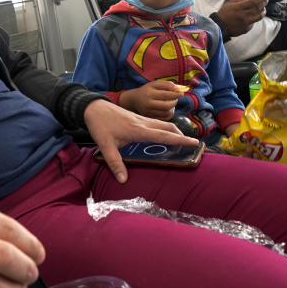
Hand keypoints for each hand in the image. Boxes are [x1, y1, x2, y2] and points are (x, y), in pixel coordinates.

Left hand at [84, 98, 198, 183]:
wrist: (93, 107)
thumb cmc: (99, 125)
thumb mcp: (105, 146)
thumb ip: (115, 163)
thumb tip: (123, 180)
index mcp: (138, 130)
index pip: (164, 136)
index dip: (180, 140)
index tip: (194, 143)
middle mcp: (143, 123)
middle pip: (167, 128)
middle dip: (180, 135)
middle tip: (190, 144)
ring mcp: (140, 119)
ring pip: (162, 124)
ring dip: (173, 131)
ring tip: (179, 139)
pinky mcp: (137, 117)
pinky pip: (155, 123)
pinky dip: (163, 128)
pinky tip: (161, 134)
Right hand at [117, 80, 182, 119]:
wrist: (135, 100)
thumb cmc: (147, 90)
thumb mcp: (154, 84)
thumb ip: (166, 84)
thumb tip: (178, 88)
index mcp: (149, 94)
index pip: (166, 95)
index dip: (176, 94)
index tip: (182, 93)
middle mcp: (148, 104)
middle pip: (167, 106)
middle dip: (174, 102)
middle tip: (175, 99)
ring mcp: (149, 113)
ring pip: (167, 113)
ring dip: (172, 108)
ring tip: (170, 103)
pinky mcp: (150, 118)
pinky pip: (165, 118)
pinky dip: (169, 113)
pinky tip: (167, 109)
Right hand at [216, 0, 267, 36]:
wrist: (220, 26)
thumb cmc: (224, 14)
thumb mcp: (230, 3)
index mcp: (239, 8)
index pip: (253, 1)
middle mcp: (244, 15)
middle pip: (258, 8)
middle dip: (264, 3)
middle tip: (266, 0)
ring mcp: (246, 23)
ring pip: (259, 16)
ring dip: (263, 11)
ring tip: (263, 9)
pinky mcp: (246, 29)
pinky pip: (254, 22)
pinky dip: (255, 18)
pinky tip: (253, 16)